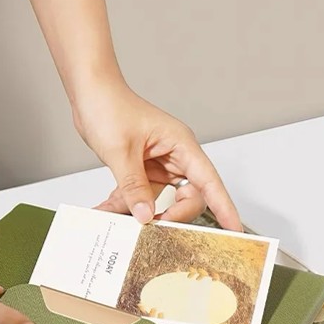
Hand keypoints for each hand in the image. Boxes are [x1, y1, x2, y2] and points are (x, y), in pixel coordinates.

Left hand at [73, 81, 241, 229]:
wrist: (90, 93)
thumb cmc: (109, 106)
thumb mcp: (120, 152)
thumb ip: (134, 187)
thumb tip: (145, 215)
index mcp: (181, 145)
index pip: (210, 182)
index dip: (224, 207)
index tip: (233, 229)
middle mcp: (175, 156)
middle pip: (188, 197)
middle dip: (172, 216)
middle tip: (154, 230)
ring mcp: (160, 164)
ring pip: (162, 200)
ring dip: (141, 211)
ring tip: (119, 215)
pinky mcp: (144, 170)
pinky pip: (142, 195)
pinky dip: (126, 203)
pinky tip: (108, 207)